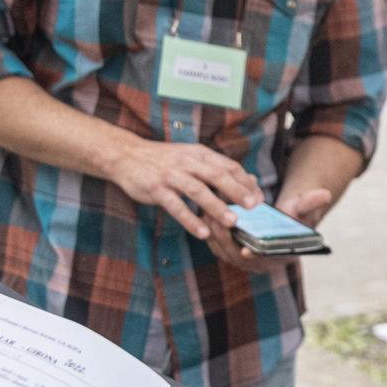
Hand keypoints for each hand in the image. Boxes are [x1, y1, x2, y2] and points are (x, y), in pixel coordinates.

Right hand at [100, 138, 261, 242]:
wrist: (126, 154)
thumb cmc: (164, 160)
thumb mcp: (191, 157)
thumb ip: (216, 169)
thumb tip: (248, 181)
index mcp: (199, 154)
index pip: (228, 166)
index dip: (245, 182)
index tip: (260, 199)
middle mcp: (187, 162)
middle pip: (216, 175)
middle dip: (236, 191)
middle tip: (253, 208)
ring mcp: (170, 175)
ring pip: (197, 190)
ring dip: (216, 206)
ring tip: (231, 222)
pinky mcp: (155, 188)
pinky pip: (175, 206)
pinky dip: (189, 219)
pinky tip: (202, 233)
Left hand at [200, 183, 338, 275]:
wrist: (281, 219)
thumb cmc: (294, 213)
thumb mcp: (303, 207)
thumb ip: (311, 201)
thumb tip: (325, 193)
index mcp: (281, 257)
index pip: (267, 262)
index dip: (257, 257)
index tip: (247, 251)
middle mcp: (261, 264)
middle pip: (238, 256)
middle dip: (226, 239)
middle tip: (218, 219)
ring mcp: (243, 260)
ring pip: (222, 250)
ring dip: (214, 233)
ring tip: (209, 212)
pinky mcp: (229, 252)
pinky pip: (215, 245)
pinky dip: (210, 231)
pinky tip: (205, 213)